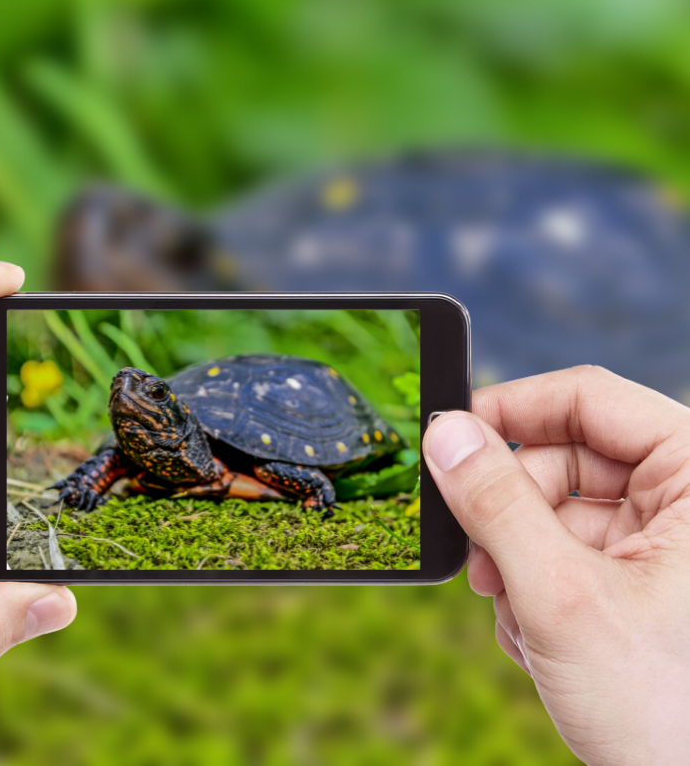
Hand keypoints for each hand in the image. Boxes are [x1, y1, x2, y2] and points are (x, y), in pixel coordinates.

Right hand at [424, 366, 689, 765]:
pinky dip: (534, 590)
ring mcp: (661, 543)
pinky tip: (543, 641)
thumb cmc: (668, 712)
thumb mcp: (563, 597)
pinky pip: (561, 551)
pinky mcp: (638, 580)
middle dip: (509, 513)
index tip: (446, 439)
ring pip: (552, 510)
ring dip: (516, 563)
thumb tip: (444, 434)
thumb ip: (497, 505)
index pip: (587, 398)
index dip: (509, 411)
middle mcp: (683, 501)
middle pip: (561, 458)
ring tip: (524, 621)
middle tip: (483, 564)